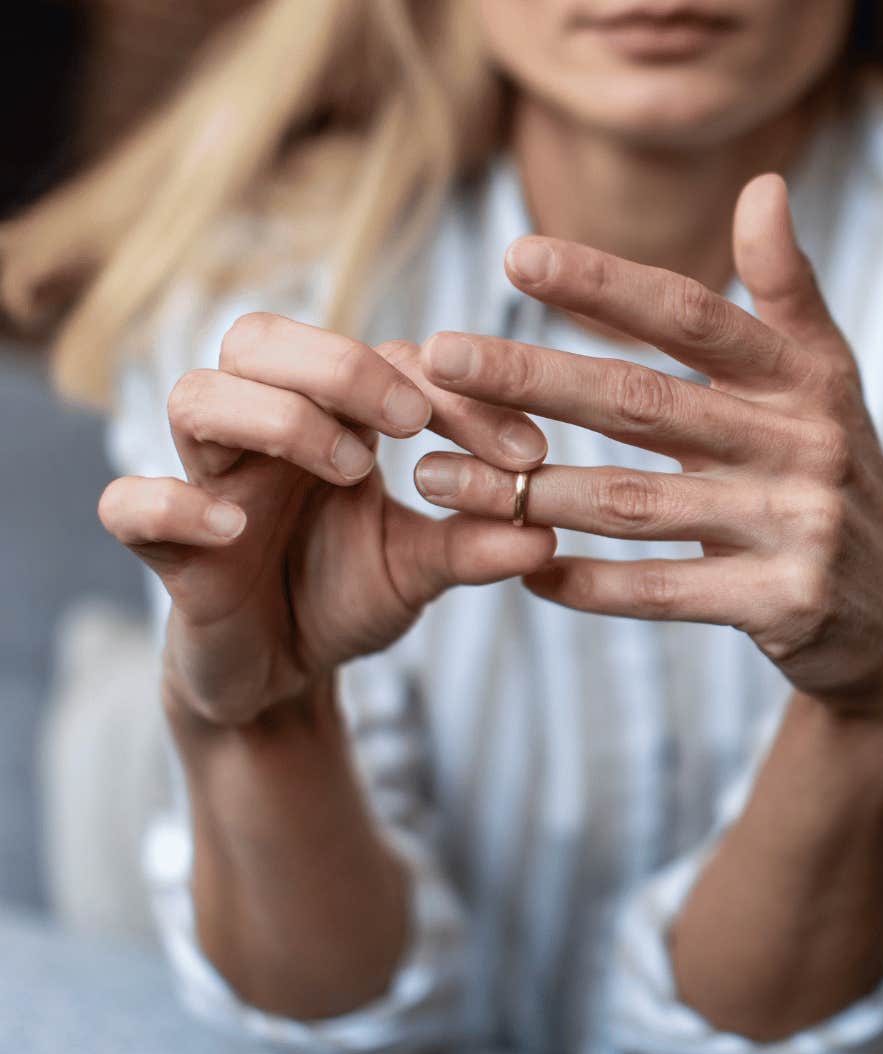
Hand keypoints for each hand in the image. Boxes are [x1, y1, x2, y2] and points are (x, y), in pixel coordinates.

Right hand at [98, 317, 557, 724]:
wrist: (279, 679)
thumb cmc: (345, 597)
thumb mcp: (423, 571)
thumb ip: (475, 546)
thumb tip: (547, 533)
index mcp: (329, 418)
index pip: (379, 359)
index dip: (455, 393)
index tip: (526, 452)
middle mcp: (260, 433)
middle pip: (258, 339)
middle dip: (341, 366)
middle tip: (413, 423)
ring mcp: (206, 483)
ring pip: (195, 397)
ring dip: (279, 418)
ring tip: (351, 470)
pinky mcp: (165, 549)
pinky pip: (128, 504)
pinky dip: (174, 503)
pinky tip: (235, 526)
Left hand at [410, 175, 882, 724]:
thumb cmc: (836, 475)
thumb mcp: (828, 381)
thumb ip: (786, 288)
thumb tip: (763, 185)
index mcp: (806, 379)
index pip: (695, 317)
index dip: (606, 286)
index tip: (515, 256)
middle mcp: (805, 445)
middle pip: (646, 403)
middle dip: (535, 377)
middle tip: (441, 357)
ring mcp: (797, 527)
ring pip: (636, 504)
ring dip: (529, 491)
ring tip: (439, 477)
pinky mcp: (785, 604)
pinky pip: (665, 592)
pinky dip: (590, 584)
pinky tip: (524, 569)